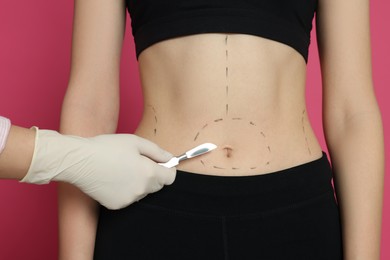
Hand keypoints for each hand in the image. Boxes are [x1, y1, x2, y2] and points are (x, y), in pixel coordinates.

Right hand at [21, 128, 175, 208]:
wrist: (80, 161)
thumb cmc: (107, 148)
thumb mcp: (136, 142)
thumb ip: (157, 151)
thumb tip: (170, 158)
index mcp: (148, 173)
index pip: (170, 178)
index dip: (167, 169)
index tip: (160, 163)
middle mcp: (141, 190)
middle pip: (157, 185)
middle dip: (153, 175)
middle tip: (137, 162)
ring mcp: (129, 199)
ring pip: (142, 192)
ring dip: (138, 183)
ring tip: (122, 168)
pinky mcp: (117, 205)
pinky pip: (128, 198)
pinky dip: (125, 190)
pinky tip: (113, 178)